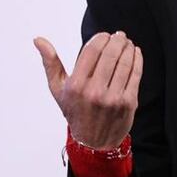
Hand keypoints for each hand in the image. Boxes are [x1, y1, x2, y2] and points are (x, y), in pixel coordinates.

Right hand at [34, 30, 142, 149]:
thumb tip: (38, 39)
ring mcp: (113, 97)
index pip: (91, 51)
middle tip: (119, 35)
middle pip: (110, 54)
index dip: (100, 38)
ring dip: (128, 47)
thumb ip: (50, 63)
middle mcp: (94, 91)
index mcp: (76, 86)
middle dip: (117, 40)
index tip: (104, 35)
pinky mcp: (129, 102)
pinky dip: (137, 59)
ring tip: (126, 42)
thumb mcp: (58, 89)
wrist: (94, 141)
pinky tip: (135, 52)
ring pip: (125, 62)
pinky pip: (136, 74)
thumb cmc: (75, 111)